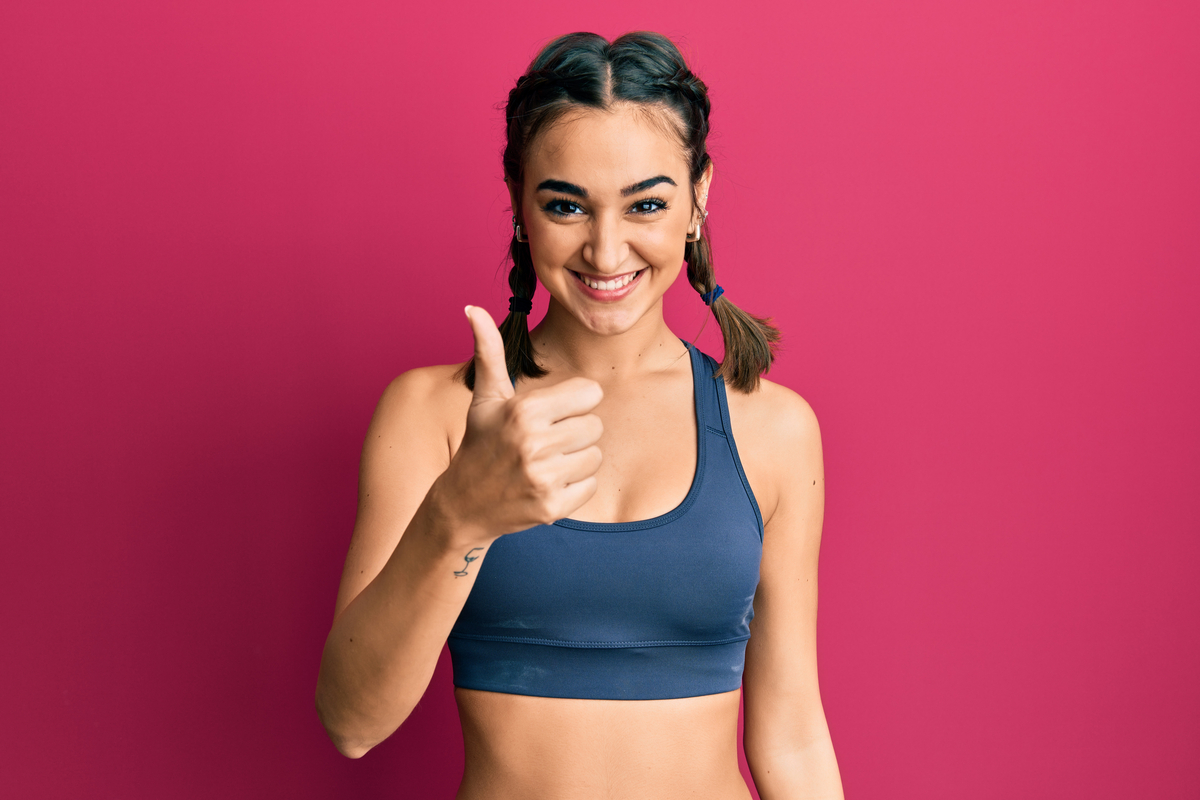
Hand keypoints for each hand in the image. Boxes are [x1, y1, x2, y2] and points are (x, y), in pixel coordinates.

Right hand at [437, 305, 603, 542]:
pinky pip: (590, 486)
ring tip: (546, 463)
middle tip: (546, 442)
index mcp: (525, 410)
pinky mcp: (552, 506)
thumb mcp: (485, 397)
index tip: (550, 414)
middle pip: (595, 426)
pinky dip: (574, 487)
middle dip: (575, 433)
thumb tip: (472, 308)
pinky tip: (547, 485)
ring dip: (576, 461)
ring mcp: (543, 477)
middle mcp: (534, 442)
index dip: (573, 403)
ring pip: (595, 457)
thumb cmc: (480, 443)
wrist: (462, 504)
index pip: (590, 394)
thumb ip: (488, 351)